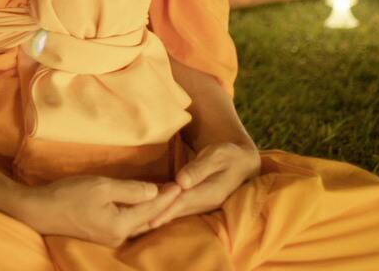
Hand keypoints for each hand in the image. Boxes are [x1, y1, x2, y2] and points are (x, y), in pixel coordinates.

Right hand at [10, 176, 181, 246]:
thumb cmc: (68, 195)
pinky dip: (141, 214)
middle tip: (180, 190)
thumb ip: (130, 190)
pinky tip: (144, 205)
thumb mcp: (101, 187)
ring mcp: (111, 237)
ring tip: (167, 197)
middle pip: (150, 220)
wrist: (39, 211)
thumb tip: (154, 191)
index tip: (181, 183)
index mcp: (121, 225)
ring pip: (141, 224)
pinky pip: (129, 224)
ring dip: (154, 210)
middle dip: (165, 205)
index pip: (152, 209)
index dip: (167, 196)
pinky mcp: (102, 234)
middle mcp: (119, 236)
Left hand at [146, 142, 260, 230]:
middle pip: (178, 210)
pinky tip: (151, 214)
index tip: (150, 218)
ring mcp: (203, 205)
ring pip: (178, 213)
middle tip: (136, 223)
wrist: (242, 163)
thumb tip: (181, 182)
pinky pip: (180, 209)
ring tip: (139, 223)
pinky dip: (166, 211)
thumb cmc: (227, 155)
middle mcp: (207, 203)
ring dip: (160, 216)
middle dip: (157, 216)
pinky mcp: (199, 203)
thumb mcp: (216, 156)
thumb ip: (199, 169)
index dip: (166, 209)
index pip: (183, 202)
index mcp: (211, 192)